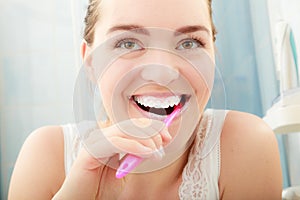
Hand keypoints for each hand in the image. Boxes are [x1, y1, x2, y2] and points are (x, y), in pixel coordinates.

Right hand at [53, 118, 171, 198]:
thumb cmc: (101, 188)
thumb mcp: (126, 171)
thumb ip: (137, 157)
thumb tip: (154, 147)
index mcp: (112, 139)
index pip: (134, 124)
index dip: (153, 126)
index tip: (167, 136)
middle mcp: (104, 137)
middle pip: (132, 124)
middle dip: (152, 131)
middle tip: (164, 143)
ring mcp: (96, 141)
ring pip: (125, 129)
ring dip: (146, 139)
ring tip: (156, 152)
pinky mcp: (91, 150)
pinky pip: (116, 141)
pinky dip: (135, 145)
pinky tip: (147, 153)